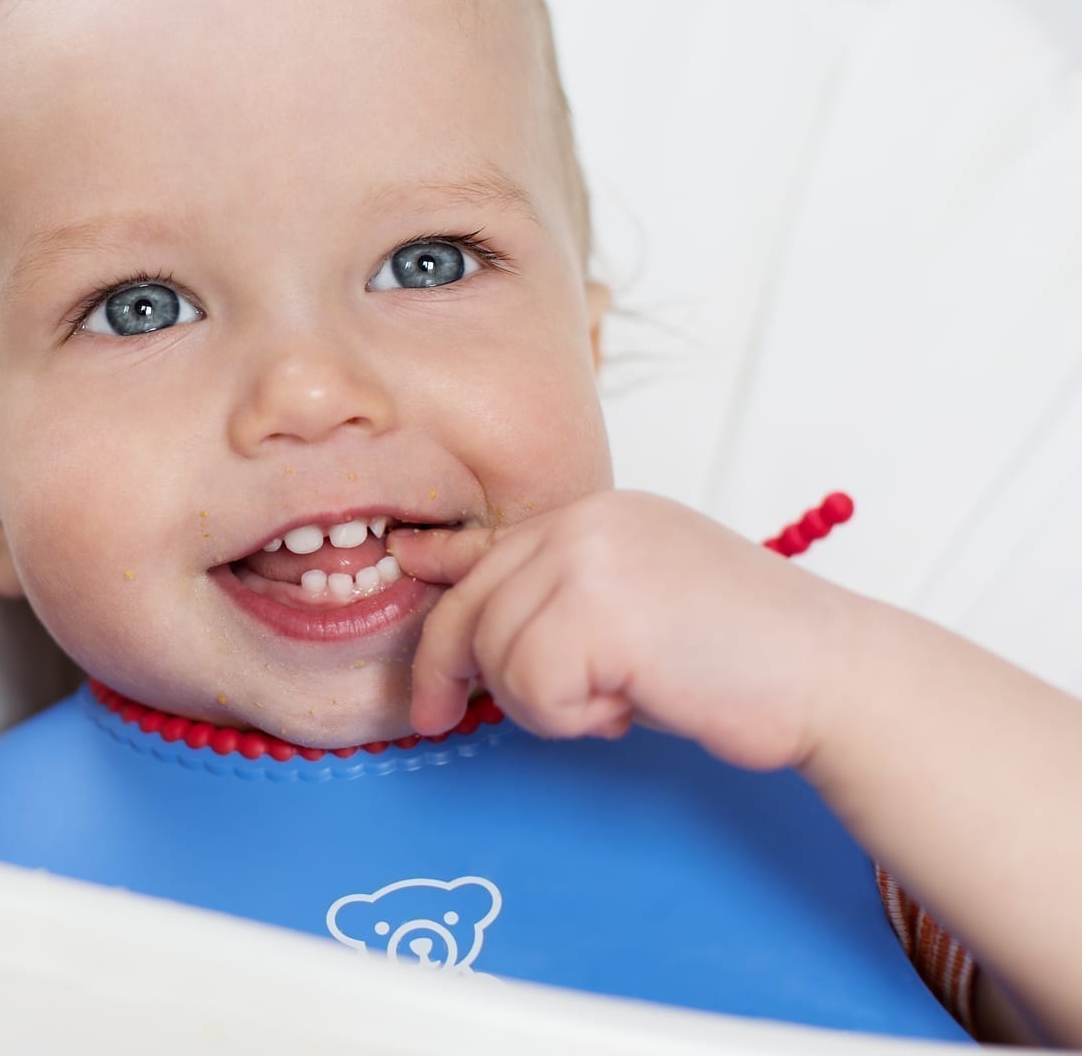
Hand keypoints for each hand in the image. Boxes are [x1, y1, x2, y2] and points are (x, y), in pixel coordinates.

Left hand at [389, 490, 854, 771]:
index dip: (438, 570)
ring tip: (618, 701)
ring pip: (496, 658)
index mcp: (599, 516)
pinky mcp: (597, 613)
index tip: (404, 570)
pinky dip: (572, 722)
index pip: (491, 544)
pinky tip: (631, 708)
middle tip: (439, 718)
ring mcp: (589, 560)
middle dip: (448, 673)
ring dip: (544, 706)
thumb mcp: (639, 605)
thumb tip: (474, 626)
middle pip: (469, 607)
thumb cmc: (745, 659)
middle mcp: (586, 524)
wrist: (835, 676)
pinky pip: (532, 692)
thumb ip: (563, 600)